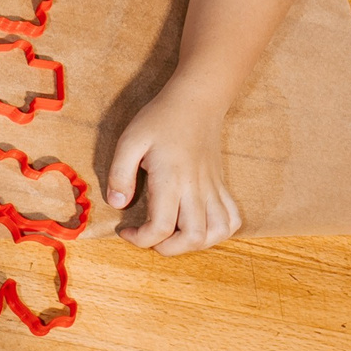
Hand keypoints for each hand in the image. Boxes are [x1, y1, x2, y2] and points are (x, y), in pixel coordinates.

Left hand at [105, 88, 239, 253]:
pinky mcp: (221, 185)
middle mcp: (196, 188)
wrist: (196, 101)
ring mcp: (213, 188)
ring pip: (217, 233)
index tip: (125, 230)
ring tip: (173, 235)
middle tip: (149, 236)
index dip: (141, 239)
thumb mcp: (130, 140)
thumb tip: (118, 204)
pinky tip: (199, 225)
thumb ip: (119, 173)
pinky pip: (232, 219)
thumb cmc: (160, 119)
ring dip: (195, 244)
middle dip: (168, 249)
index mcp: (171, 179)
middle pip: (193, 238)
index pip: (161, 227)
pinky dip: (218, 232)